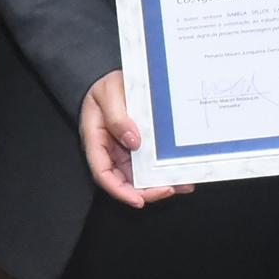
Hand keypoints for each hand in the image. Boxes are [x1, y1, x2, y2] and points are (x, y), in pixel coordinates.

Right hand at [77, 70, 186, 204]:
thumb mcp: (108, 93)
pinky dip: (164, 172)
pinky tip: (182, 174)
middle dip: (145, 192)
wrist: (116, 79)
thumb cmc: (106, 86)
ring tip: (182, 184)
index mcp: (95, 141)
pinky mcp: (139, 149)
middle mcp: (110, 152)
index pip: (102, 173)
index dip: (119, 191)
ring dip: (159, 184)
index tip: (138, 199)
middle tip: (168, 189)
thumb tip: (133, 141)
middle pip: (123, 182)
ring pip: (139, 177)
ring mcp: (125, 152)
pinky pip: (150, 166)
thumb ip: (117, 117)